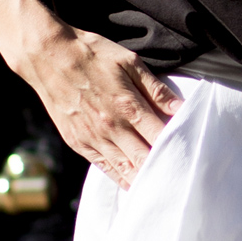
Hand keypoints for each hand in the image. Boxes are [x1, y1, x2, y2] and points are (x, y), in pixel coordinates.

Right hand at [17, 26, 180, 185]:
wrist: (48, 55)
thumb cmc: (91, 53)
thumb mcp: (129, 62)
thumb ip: (156, 89)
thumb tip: (181, 108)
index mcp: (128, 106)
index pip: (161, 137)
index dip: (179, 147)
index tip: (193, 154)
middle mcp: (111, 127)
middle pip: (146, 159)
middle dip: (165, 168)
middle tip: (183, 177)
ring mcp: (93, 137)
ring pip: (126, 169)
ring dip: (145, 179)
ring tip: (163, 187)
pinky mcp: (78, 143)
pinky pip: (104, 168)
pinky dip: (121, 178)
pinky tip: (134, 184)